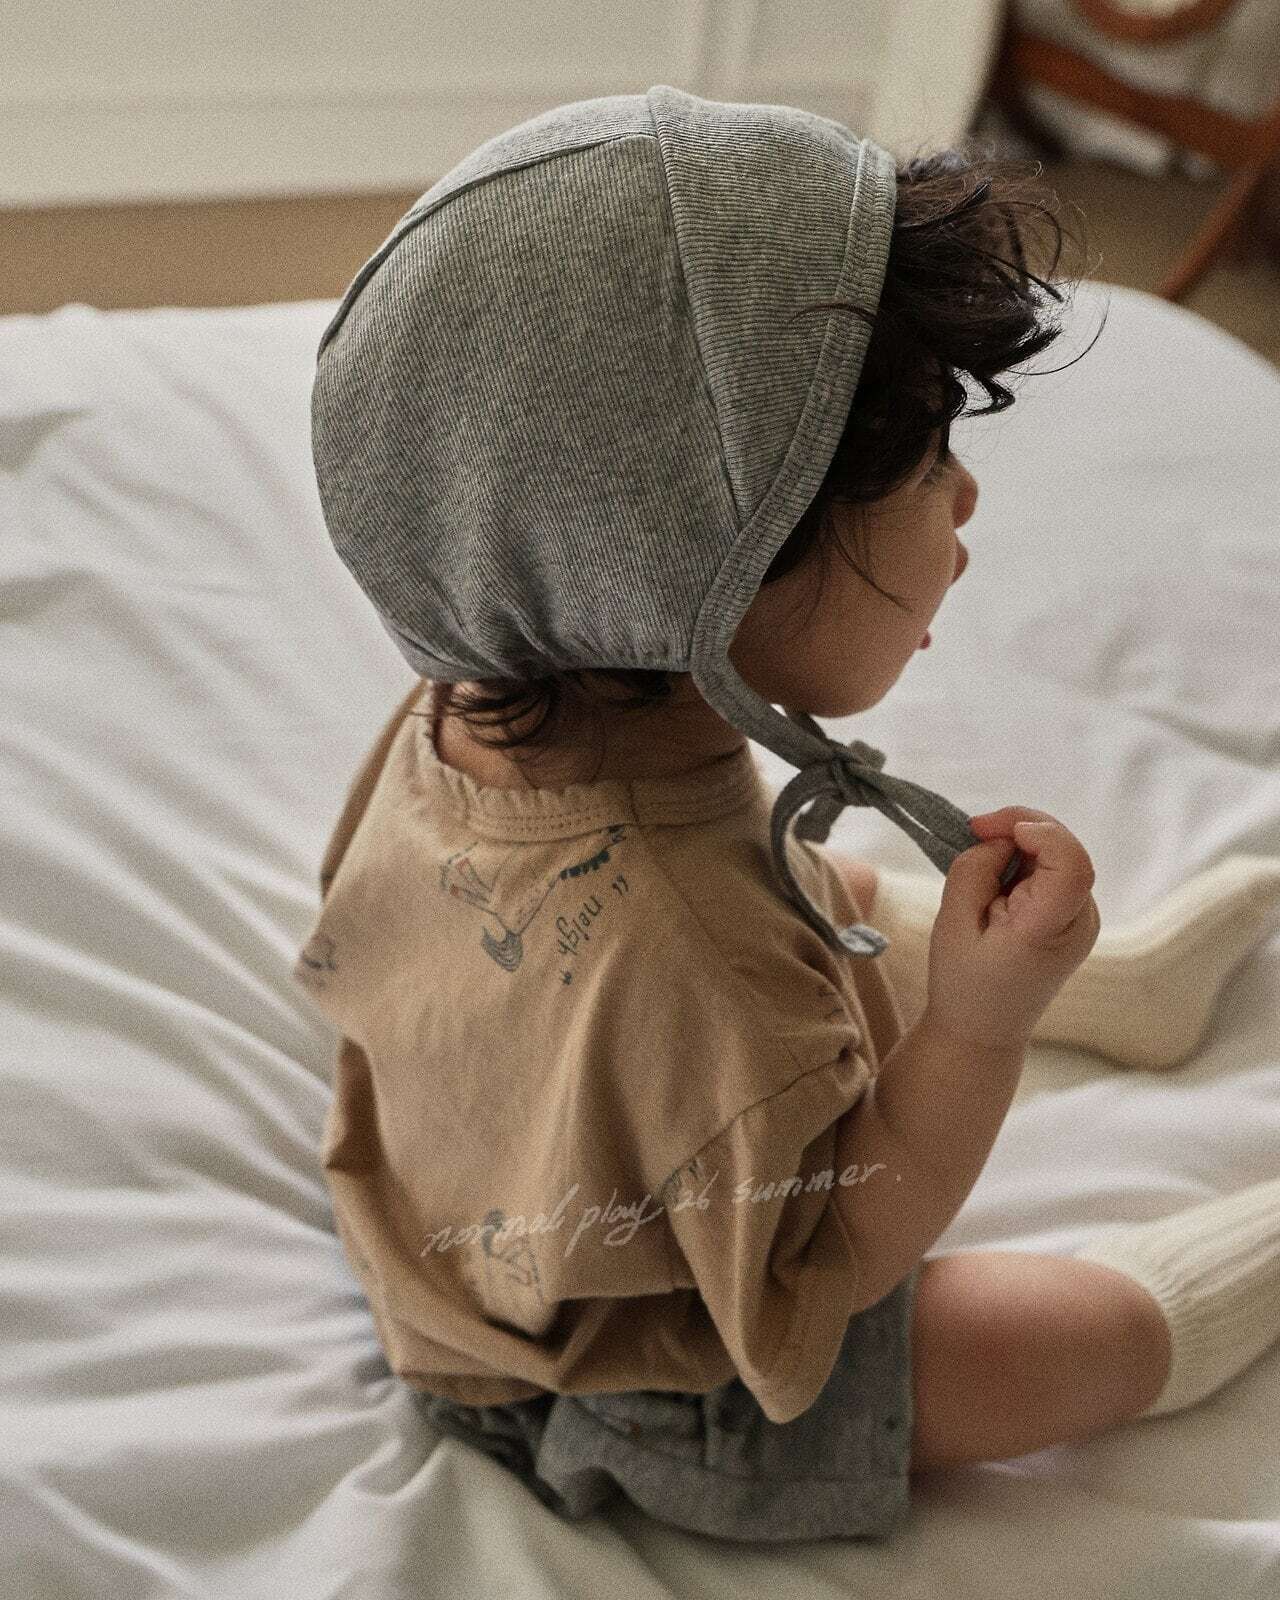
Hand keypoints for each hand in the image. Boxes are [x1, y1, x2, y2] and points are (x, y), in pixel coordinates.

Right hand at [921, 806, 1099, 1052]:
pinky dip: (1026, 862)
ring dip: (1021, 846)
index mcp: (1049, 930)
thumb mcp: (952, 924)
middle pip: (1066, 850)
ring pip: (1060, 855)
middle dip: (1020, 827)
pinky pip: (1055, 871)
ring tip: (983, 872)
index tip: (986, 829)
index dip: (1035, 830)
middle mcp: (1079, 922)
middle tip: (974, 832)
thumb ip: (975, 871)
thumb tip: (1001, 839)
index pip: (1070, 863)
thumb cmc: (962, 984)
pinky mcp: (1074, 918)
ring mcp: (1083, 921)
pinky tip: (998, 883)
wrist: (983, 1032)